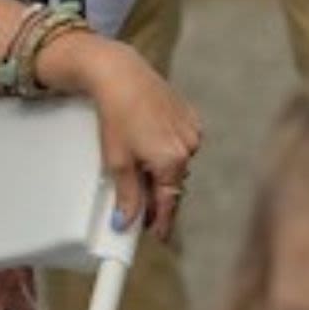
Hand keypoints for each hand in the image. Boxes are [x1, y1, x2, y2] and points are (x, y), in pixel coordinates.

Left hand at [67, 37, 201, 241]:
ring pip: (177, 162)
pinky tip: (149, 138)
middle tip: (138, 200)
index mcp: (171, 161)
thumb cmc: (117, 114)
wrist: (120, 74)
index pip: (169, 203)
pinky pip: (181, 141)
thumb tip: (126, 222)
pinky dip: (167, 147)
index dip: (162, 222)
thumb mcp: (117, 161)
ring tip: (138, 159)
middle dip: (157, 193)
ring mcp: (191, 129)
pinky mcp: (189, 114)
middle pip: (173, 183)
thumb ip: (127, 195)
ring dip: (163, 168)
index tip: (158, 235)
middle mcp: (188, 147)